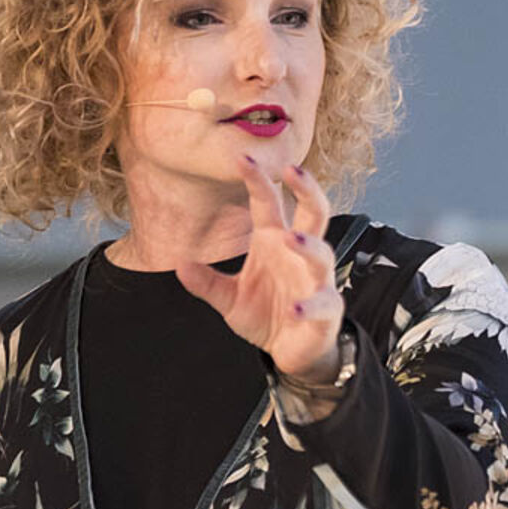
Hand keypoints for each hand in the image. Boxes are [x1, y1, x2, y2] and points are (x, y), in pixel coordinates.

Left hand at [176, 154, 344, 381]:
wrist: (291, 350)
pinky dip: (311, 304)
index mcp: (274, 241)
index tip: (243, 157)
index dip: (258, 180)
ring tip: (290, 238)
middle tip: (294, 169)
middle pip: (313, 213)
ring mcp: (316, 279)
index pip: (268, 203)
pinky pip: (323, 302)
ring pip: (321, 253)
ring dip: (308, 244)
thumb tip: (180, 265)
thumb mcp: (229, 300)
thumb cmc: (266, 314)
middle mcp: (298, 254)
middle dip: (307, 189)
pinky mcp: (327, 309)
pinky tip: (295, 308)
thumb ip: (207, 283)